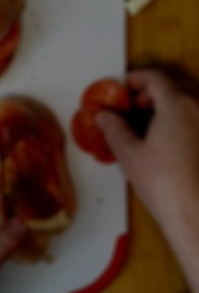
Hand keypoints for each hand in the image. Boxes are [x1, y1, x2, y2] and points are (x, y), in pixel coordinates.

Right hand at [95, 69, 198, 223]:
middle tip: (132, 106)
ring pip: (189, 103)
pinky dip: (181, 122)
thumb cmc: (165, 184)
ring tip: (148, 126)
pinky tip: (166, 142)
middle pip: (175, 86)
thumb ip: (114, 129)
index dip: (135, 79)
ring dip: (167, 107)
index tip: (122, 88)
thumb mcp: (130, 154)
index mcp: (178, 105)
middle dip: (152, 92)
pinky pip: (196, 120)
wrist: (196, 214)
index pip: (155, 78)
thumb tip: (103, 116)